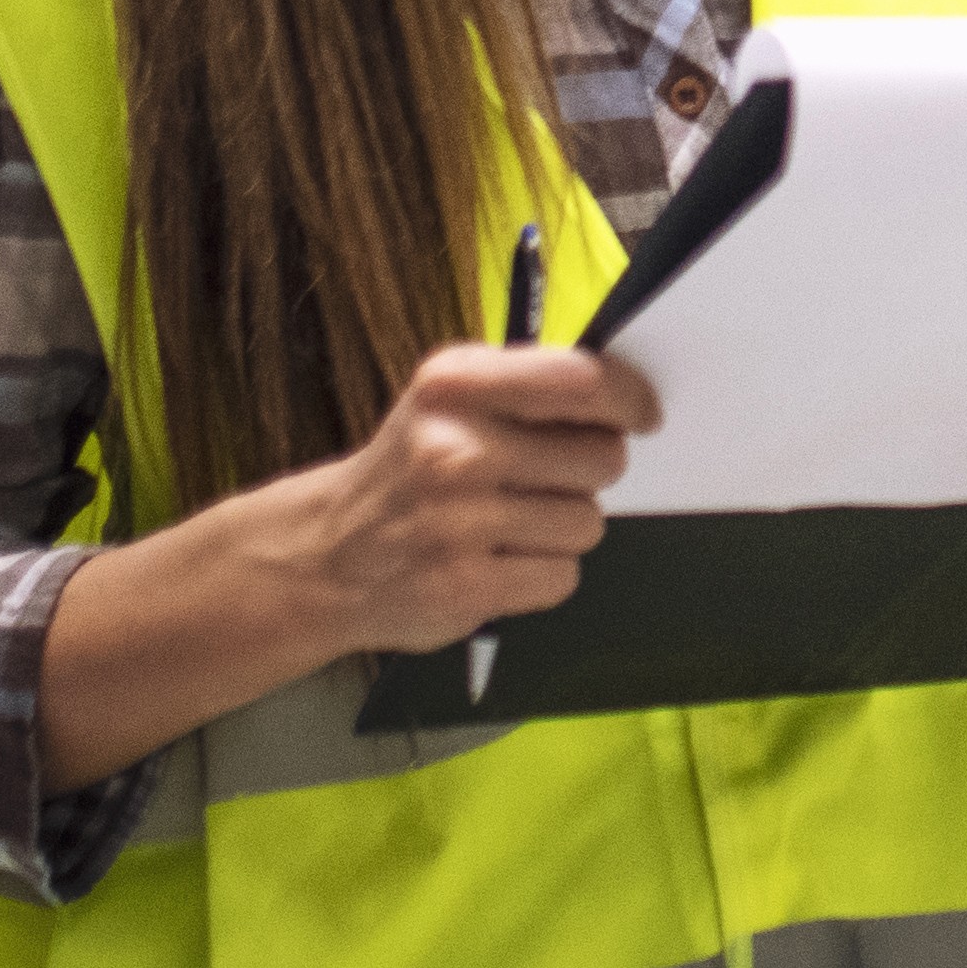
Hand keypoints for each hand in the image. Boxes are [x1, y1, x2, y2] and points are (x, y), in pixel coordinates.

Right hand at [226, 339, 652, 663]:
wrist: (324, 556)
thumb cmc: (409, 471)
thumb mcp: (447, 401)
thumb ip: (527, 386)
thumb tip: (627, 395)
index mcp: (454, 386)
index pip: (580, 381)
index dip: (628, 398)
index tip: (641, 414)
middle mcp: (454, 449)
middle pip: (601, 458)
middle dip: (587, 471)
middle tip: (542, 479)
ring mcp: (459, 522)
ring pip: (587, 522)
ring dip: (562, 528)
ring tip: (508, 525)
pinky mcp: (467, 586)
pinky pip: (563, 575)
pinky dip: (542, 575)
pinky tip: (498, 562)